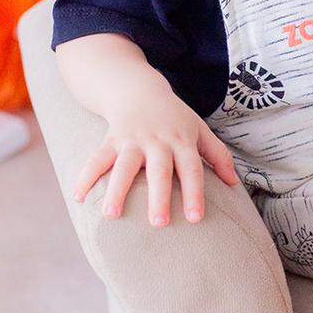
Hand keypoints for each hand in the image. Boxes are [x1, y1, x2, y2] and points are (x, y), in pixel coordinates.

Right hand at [72, 77, 237, 226]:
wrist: (140, 89)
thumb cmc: (175, 117)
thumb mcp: (200, 129)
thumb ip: (218, 155)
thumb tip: (234, 183)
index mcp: (182, 141)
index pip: (191, 169)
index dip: (194, 193)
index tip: (196, 218)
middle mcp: (158, 141)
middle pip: (159, 170)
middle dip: (159, 196)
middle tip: (159, 223)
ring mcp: (132, 140)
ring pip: (124, 166)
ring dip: (117, 190)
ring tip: (111, 215)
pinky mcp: (111, 139)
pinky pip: (97, 158)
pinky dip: (86, 176)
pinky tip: (78, 197)